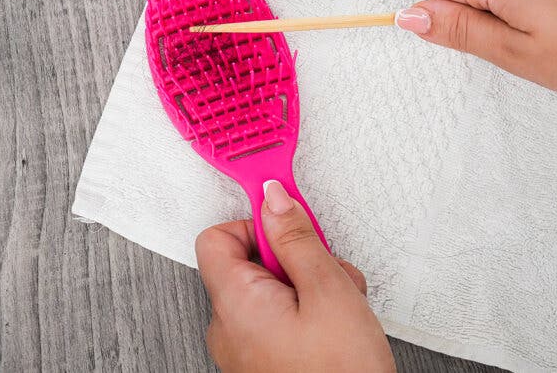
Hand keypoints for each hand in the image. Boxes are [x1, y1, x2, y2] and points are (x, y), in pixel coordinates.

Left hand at [195, 180, 394, 372]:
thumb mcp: (328, 291)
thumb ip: (296, 239)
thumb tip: (274, 200)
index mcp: (236, 303)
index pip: (216, 237)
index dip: (254, 223)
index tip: (288, 219)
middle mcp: (230, 325)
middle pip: (250, 260)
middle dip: (295, 256)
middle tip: (327, 271)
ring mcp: (246, 344)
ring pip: (271, 287)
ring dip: (308, 282)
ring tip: (340, 304)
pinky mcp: (264, 356)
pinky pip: (277, 314)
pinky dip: (306, 308)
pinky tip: (336, 322)